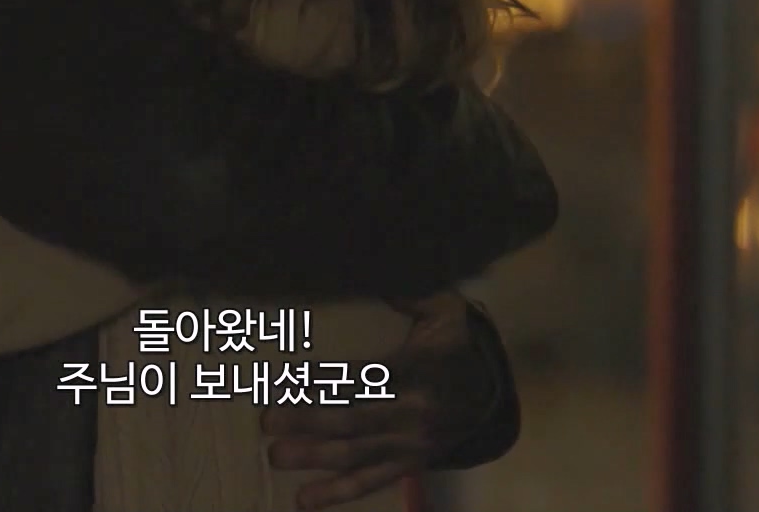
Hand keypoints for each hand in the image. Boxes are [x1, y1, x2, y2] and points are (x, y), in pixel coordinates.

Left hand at [263, 293, 499, 509]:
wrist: (491, 394)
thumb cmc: (454, 344)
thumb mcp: (444, 309)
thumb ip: (411, 293)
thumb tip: (371, 271)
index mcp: (419, 370)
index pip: (362, 377)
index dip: (320, 379)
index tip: (282, 378)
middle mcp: (414, 412)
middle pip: (353, 421)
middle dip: (307, 421)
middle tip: (267, 419)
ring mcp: (412, 445)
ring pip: (357, 456)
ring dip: (313, 458)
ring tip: (275, 455)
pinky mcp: (409, 465)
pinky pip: (371, 482)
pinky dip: (337, 494)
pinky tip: (304, 499)